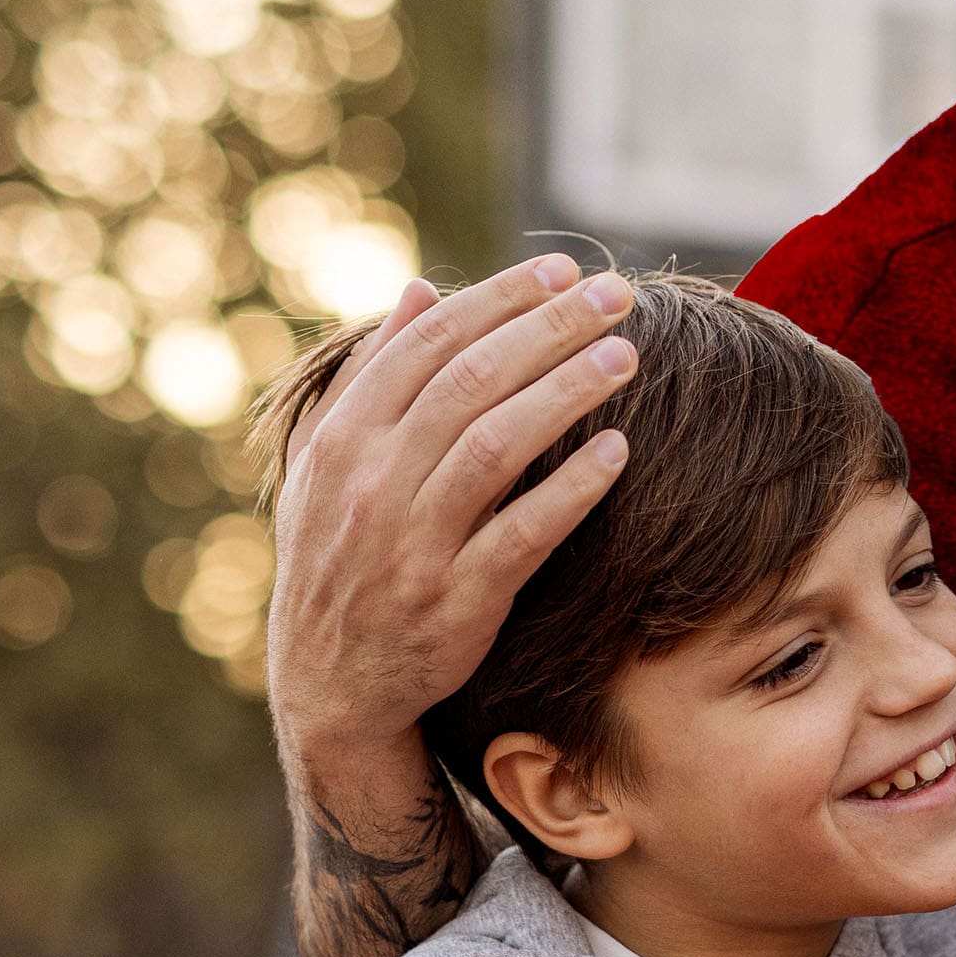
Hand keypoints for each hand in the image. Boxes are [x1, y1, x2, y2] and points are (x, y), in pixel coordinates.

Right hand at [270, 259, 643, 773]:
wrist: (332, 686)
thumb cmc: (341, 557)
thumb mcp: (329, 465)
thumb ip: (373, 376)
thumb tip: (420, 290)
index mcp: (343, 438)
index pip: (428, 343)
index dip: (499, 299)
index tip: (561, 270)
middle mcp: (372, 482)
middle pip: (472, 381)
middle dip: (550, 328)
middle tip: (616, 295)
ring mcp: (414, 543)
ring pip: (498, 446)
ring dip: (567, 392)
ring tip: (626, 356)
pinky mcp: (457, 600)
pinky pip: (524, 534)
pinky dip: (571, 489)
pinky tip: (618, 451)